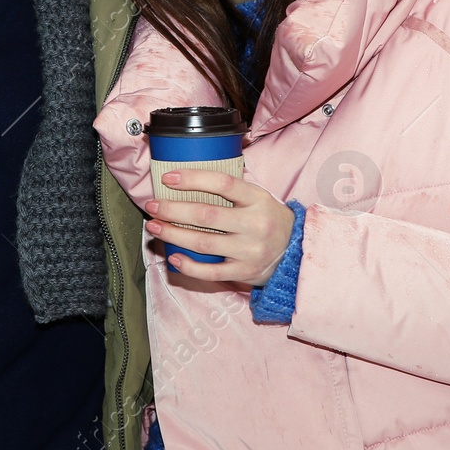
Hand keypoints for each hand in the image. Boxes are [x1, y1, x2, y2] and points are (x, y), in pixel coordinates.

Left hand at [145, 170, 295, 285]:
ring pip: (204, 243)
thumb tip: (189, 177)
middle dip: (173, 210)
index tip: (168, 178)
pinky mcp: (245, 272)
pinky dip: (189, 265)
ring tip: (154, 226)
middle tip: (152, 205)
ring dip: (173, 234)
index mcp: (258, 199)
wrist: (297, 252)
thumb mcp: (259, 197)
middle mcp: (255, 224)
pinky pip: (211, 272)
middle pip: (206, 215)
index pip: (223, 183)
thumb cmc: (269, 219)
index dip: (193, 179)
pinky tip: (173, 256)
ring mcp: (250, 250)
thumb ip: (233, 189)